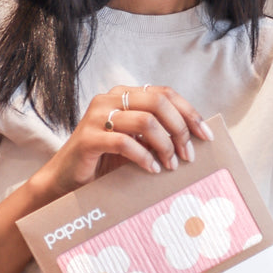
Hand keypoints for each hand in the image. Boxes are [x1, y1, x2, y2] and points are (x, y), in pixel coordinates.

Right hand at [32, 85, 213, 199]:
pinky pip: (125, 143)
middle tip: (188, 155)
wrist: (67, 180)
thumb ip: (157, 133)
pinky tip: (151, 170)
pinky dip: (144, 157)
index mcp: (123, 95)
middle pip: (158, 102)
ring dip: (164, 145)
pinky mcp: (88, 138)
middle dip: (179, 129)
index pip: (165, 93)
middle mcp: (109, 99)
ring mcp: (96, 117)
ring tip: (170, 165)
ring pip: (145, 121)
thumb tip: (195, 137)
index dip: (189, 113)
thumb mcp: (136, 142)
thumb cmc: (105, 161)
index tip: (205, 136)